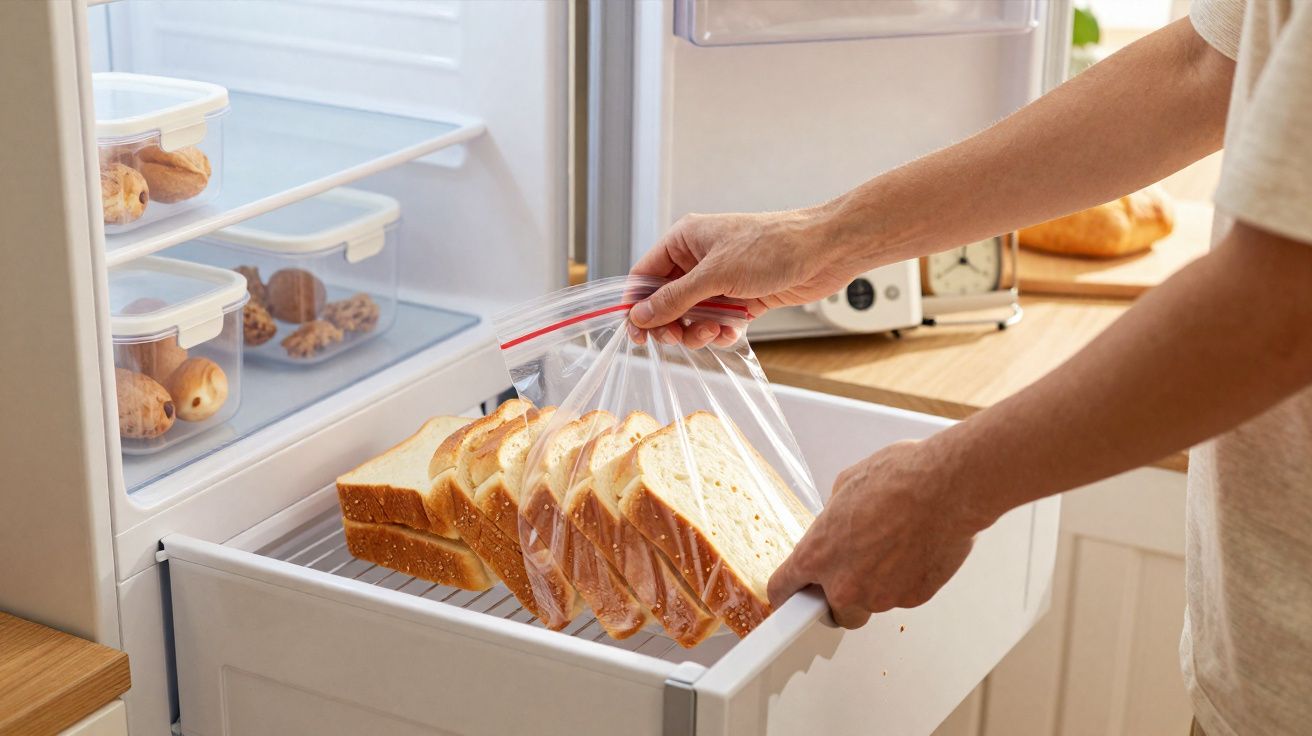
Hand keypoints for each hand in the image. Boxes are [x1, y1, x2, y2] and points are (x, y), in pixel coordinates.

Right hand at [628, 209, 864, 347]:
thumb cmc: (772, 247)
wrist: (824, 251)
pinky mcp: (742, 299)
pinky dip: (722, 332)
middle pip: (666, 301)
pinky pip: (718, 323)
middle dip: (672, 323)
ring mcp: (721, 281)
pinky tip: (733, 330)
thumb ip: (675, 298)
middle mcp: (700, 260)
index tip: (637, 332)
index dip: (638, 304)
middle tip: (677, 337)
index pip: (645, 275)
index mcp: (685, 240)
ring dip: (699, 330)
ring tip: (715, 330)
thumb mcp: (716, 274)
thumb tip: (641, 316)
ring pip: (692, 317)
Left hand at [767, 440, 987, 628]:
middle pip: (833, 610)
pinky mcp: (912, 599)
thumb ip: (833, 518)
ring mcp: (880, 596)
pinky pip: (902, 596)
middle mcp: (844, 583)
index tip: (787, 597)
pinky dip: (906, 580)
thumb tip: (838, 523)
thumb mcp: (846, 485)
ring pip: (871, 604)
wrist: (947, 488)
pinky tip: (915, 549)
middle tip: (856, 565)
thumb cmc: (900, 479)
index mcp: (818, 553)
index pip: (783, 588)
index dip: (785, 593)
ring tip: (894, 546)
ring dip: (877, 585)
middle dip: (842, 594)